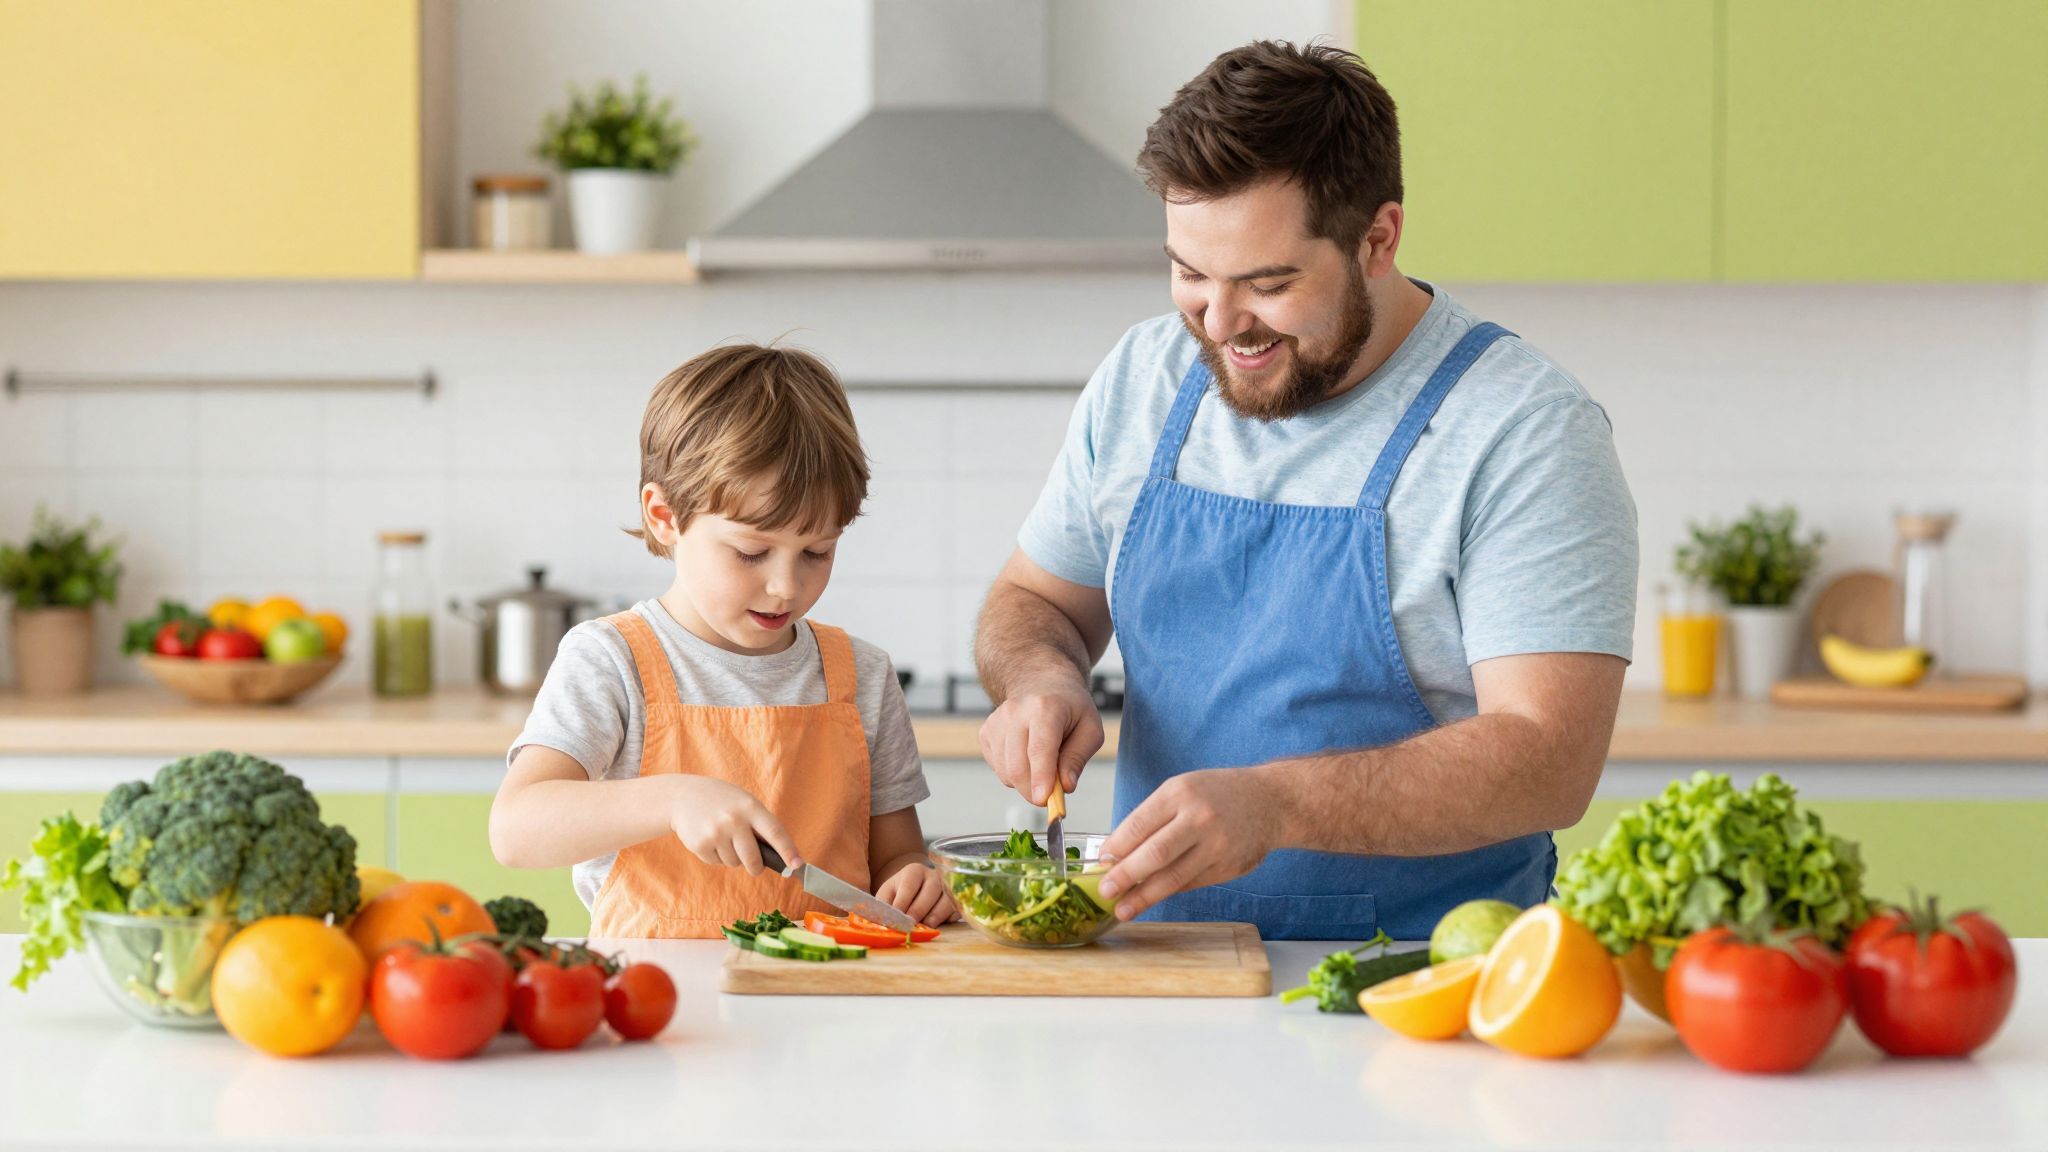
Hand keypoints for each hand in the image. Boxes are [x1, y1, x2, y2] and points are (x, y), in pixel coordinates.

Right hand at [665, 776, 800, 875]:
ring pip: (734, 862)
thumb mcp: (744, 803)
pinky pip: (717, 862)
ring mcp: (716, 833)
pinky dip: (717, 856)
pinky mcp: (700, 845)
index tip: (798, 865)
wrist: (683, 796)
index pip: (774, 832)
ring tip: (723, 837)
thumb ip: (760, 825)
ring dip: (733, 857)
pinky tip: (710, 839)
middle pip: (753, 858)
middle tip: (755, 867)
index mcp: (750, 807)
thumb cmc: (723, 801)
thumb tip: (780, 856)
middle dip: (756, 867)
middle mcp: (733, 820)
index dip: (788, 850)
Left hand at [875, 861, 957, 926]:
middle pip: (931, 890)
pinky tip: (938, 925)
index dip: (903, 901)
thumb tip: (883, 921)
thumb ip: (884, 906)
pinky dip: (949, 919)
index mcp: (914, 871)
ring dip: (936, 915)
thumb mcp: (887, 895)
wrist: (914, 891)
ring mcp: (948, 887)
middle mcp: (933, 876)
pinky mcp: (957, 901)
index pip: (910, 884)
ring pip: (947, 900)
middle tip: (911, 924)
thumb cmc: (898, 894)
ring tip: (926, 927)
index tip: (898, 917)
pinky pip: (956, 909)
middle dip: (920, 909)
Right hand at [979, 679, 1103, 805]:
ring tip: (1044, 762)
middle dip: (1035, 790)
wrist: (1040, 682)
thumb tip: (1065, 786)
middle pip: (1018, 766)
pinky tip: (1027, 756)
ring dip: (1026, 782)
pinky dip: (1014, 773)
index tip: (1043, 800)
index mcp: (1045, 707)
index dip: (1041, 777)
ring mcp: (996, 722)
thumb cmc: (1069, 707)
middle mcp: (1015, 712)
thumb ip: (1078, 758)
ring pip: (1006, 772)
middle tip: (1053, 793)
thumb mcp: (1090, 728)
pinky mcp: (986, 733)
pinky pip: (999, 769)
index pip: (1039, 748)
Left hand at [1096, 768, 1279, 920]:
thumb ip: (1152, 818)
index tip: (1100, 863)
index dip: (1116, 848)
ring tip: (1123, 908)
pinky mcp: (1228, 867)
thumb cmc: (1216, 793)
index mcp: (1179, 793)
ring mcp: (1216, 845)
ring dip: (1144, 896)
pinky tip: (1151, 899)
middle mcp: (1199, 818)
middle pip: (1154, 853)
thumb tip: (1116, 852)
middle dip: (1125, 875)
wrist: (1269, 801)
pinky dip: (1168, 892)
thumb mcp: (1181, 789)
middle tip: (1104, 891)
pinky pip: (1191, 883)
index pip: (1139, 825)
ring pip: (1173, 876)